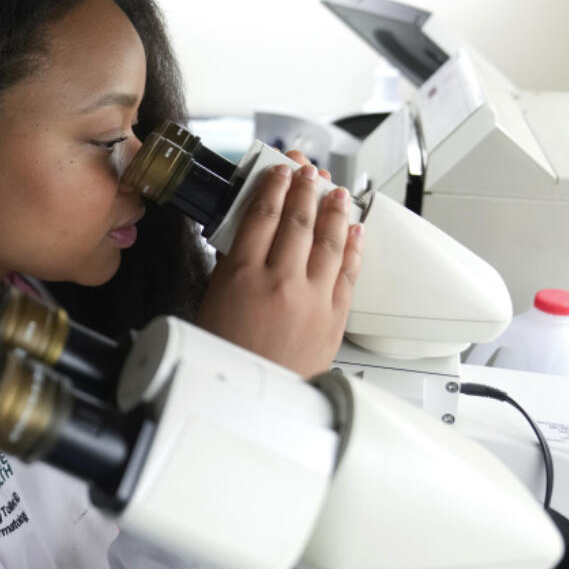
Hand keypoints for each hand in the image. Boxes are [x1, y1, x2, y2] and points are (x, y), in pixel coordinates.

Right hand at [195, 152, 363, 377]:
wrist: (255, 398)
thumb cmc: (227, 356)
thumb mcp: (212, 303)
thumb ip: (231, 267)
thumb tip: (247, 237)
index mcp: (243, 275)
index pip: (262, 215)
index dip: (273, 187)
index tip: (279, 171)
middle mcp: (281, 282)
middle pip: (299, 221)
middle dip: (305, 188)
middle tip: (309, 170)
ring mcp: (312, 298)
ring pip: (329, 240)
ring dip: (334, 210)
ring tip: (336, 191)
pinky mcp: (334, 315)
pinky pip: (348, 271)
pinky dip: (353, 246)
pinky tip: (355, 230)